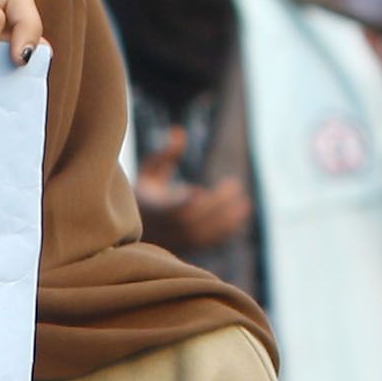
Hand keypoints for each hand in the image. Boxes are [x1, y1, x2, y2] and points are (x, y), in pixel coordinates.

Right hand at [133, 128, 255, 251]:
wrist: (135, 230)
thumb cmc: (144, 194)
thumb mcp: (149, 171)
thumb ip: (165, 155)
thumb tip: (180, 131)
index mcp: (149, 209)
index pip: (165, 209)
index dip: (182, 202)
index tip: (198, 190)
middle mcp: (161, 228)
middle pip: (191, 220)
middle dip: (215, 204)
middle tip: (235, 186)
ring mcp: (173, 241)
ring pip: (202, 235)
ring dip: (227, 220)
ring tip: (246, 204)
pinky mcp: (185, 248)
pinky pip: (208, 243)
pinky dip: (226, 231)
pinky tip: (240, 217)